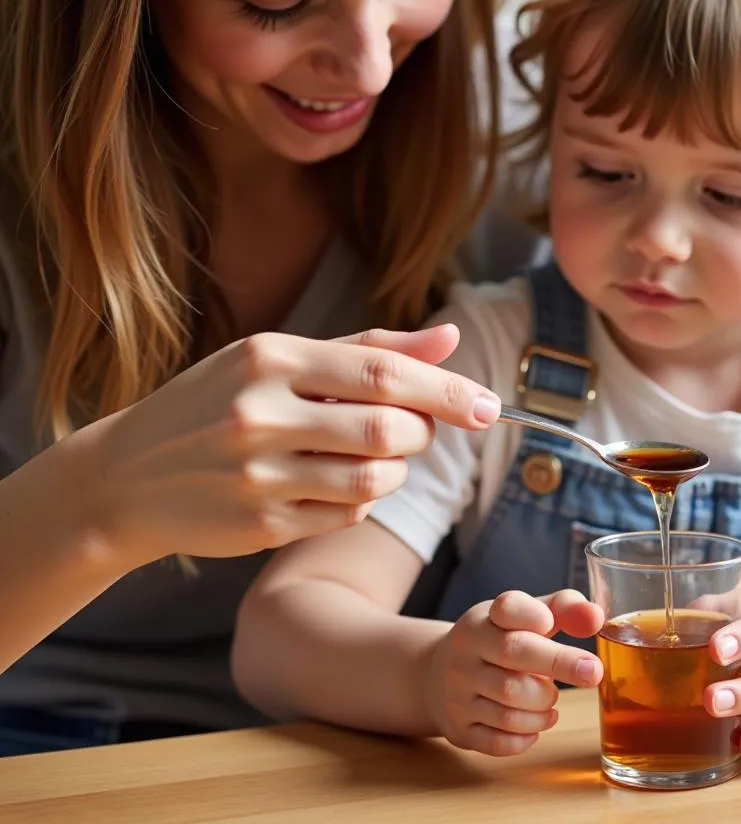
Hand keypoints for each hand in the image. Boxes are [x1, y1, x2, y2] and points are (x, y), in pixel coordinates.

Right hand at [71, 324, 500, 566]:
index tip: (489, 405)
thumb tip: (450, 340)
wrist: (125, 477)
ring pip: (374, 479)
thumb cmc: (215, 403)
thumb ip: (368, 348)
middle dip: (422, 432)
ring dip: (396, 470)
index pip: (382, 372)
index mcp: (269, 357)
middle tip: (416, 428)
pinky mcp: (259, 526)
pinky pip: (347, 514)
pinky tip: (334, 483)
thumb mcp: (278, 358)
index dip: (446, 390)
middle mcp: (259, 414)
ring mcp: (256, 475)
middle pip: (388, 430)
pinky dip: (362, 500)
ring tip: (374, 455)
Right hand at [425, 589, 603, 755]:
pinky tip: (537, 723)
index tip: (549, 622)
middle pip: (513, 655)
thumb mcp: (521, 618)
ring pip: (510, 706)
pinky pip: (500, 742)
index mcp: (482, 619)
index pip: (506, 609)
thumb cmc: (496, 642)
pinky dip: (527, 736)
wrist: (436, 675)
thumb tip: (596, 617)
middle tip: (593, 672)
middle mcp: (464, 652)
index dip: (531, 614)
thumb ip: (562, 610)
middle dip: (559, 664)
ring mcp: (457, 693)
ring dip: (544, 706)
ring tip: (550, 698)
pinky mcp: (458, 729)